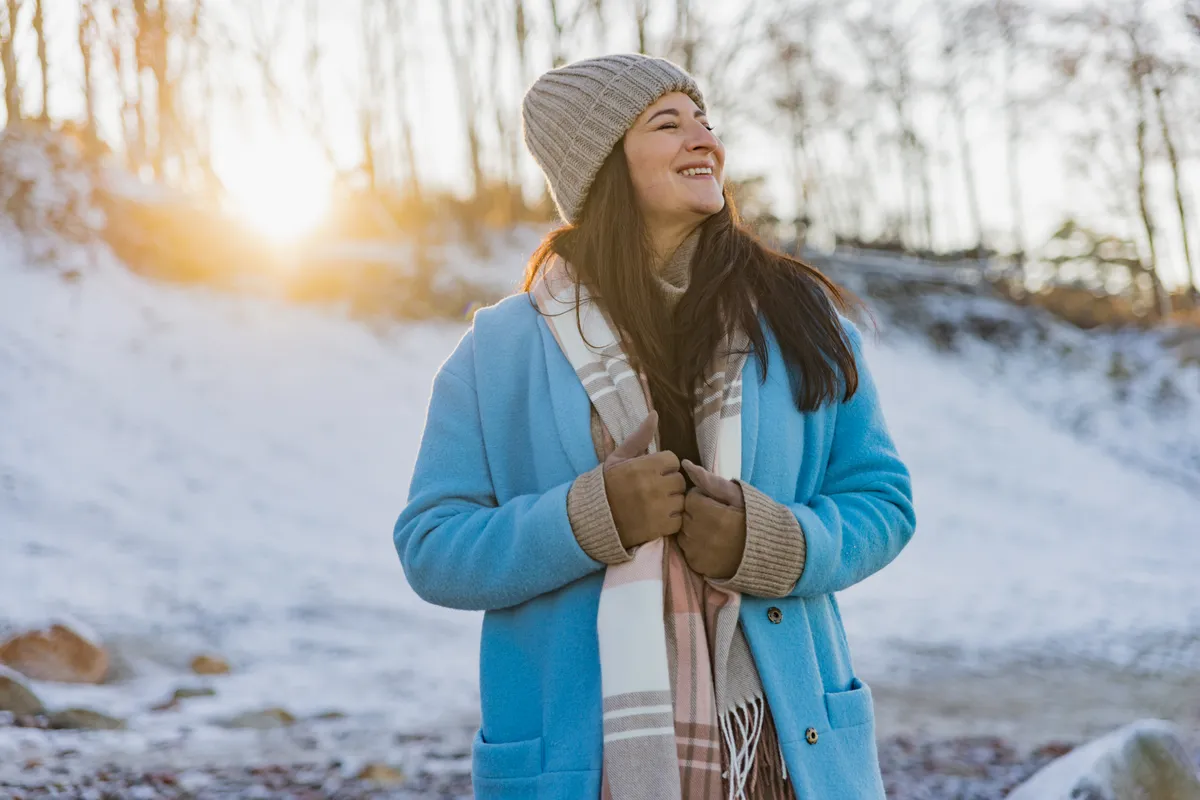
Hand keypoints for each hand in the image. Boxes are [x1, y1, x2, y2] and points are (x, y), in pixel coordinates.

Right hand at [603, 412, 685, 549]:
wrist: (591, 518)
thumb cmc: (606, 484)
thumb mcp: (618, 458)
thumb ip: (639, 438)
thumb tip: (655, 414)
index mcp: (644, 466)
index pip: (673, 460)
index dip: (664, 466)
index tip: (653, 472)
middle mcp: (653, 487)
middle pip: (679, 481)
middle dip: (669, 484)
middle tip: (655, 489)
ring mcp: (658, 509)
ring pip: (681, 501)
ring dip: (672, 502)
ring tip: (657, 503)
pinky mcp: (659, 528)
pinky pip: (678, 520)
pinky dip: (671, 520)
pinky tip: (657, 517)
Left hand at [678, 460, 745, 579]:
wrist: (770, 552)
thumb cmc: (754, 518)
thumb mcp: (736, 494)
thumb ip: (709, 480)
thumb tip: (685, 465)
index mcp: (710, 513)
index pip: (690, 498)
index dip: (703, 497)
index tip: (716, 503)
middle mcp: (700, 534)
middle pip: (684, 515)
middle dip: (696, 513)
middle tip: (715, 516)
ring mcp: (697, 553)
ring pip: (683, 533)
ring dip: (693, 529)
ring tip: (713, 531)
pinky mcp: (698, 566)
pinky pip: (687, 551)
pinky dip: (695, 546)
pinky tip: (711, 545)